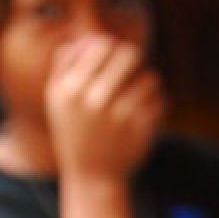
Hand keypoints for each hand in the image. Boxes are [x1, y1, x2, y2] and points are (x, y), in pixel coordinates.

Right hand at [45, 34, 165, 182]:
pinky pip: (161, 100)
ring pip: (150, 78)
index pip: (100, 45)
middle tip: (132, 70)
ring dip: (147, 85)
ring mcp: (118, 115)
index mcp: (69, 89)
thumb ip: (65, 65)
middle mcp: (92, 100)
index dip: (111, 48)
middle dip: (134, 60)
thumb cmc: (75, 131)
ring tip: (137, 97)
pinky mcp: (141, 130)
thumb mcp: (58, 100)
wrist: (92, 177)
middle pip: (129, 54)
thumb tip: (88, 39)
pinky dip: (156, 105)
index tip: (112, 59)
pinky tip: (145, 115)